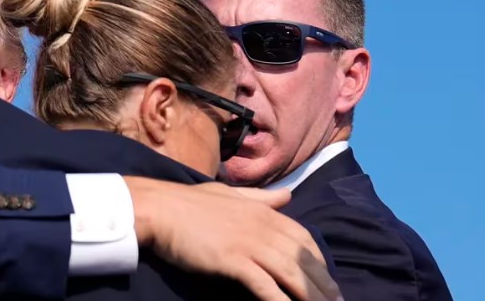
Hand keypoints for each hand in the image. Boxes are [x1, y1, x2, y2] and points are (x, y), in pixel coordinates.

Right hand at [127, 178, 340, 300]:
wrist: (158, 208)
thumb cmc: (188, 202)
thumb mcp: (230, 194)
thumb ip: (261, 198)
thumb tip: (288, 195)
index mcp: (263, 210)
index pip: (303, 238)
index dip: (319, 261)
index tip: (327, 280)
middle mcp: (262, 225)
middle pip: (304, 259)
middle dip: (324, 284)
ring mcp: (248, 243)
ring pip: (292, 274)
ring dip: (312, 296)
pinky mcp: (233, 260)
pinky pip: (266, 286)